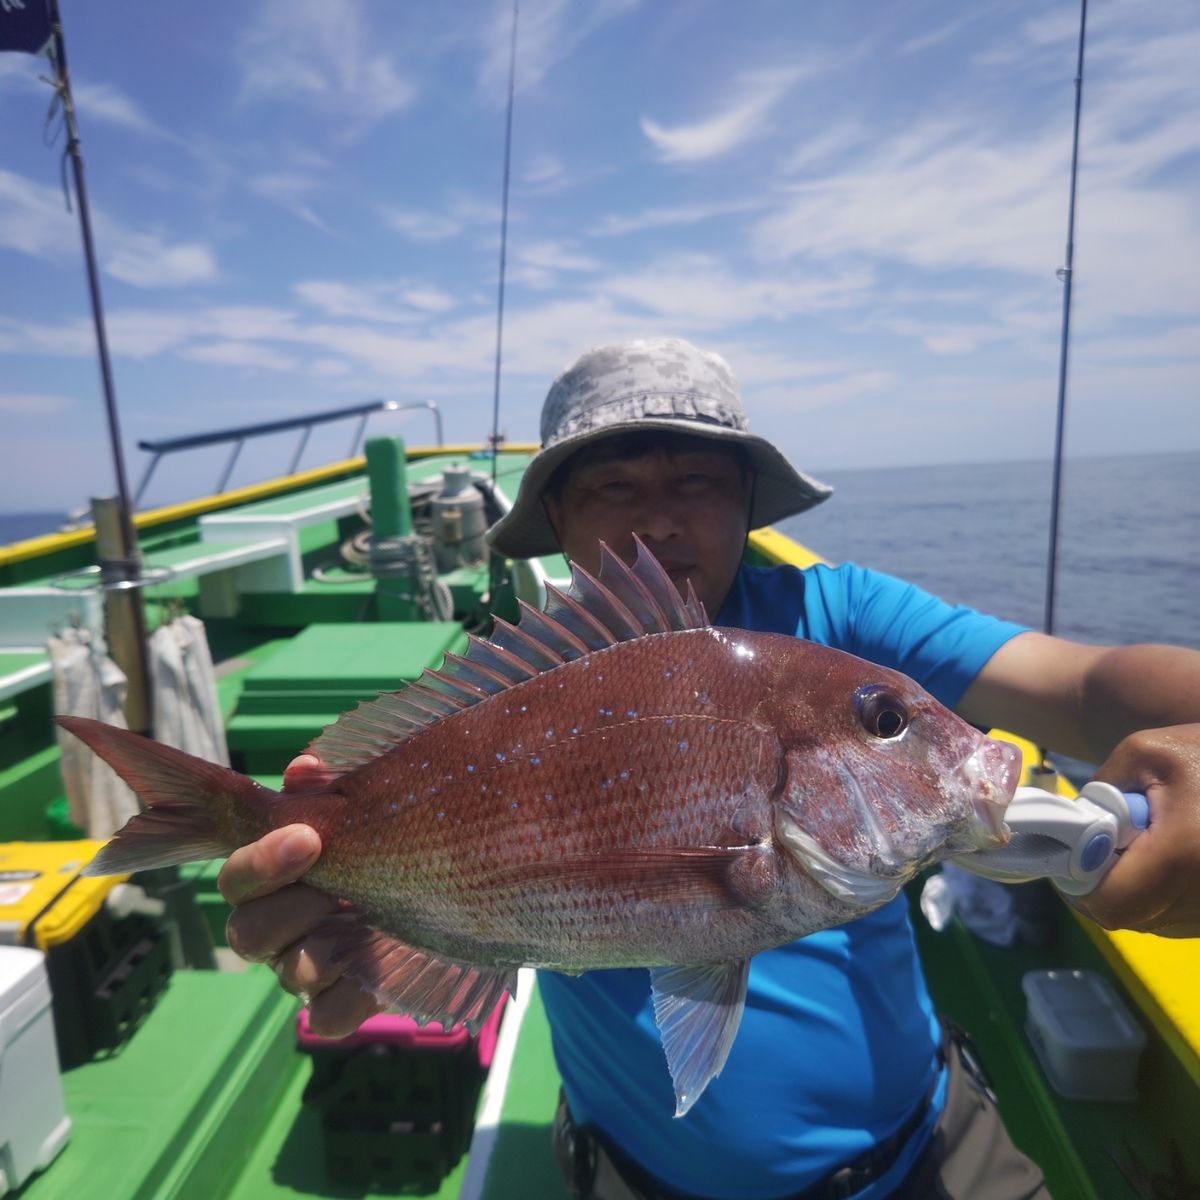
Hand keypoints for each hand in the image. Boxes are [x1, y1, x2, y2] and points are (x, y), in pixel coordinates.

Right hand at [218, 754, 381, 1035]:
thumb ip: (330, 786)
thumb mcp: (366, 805)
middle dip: (291, 905)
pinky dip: (348, 997)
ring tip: (364, 916)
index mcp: (275, 880)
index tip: (308, 836)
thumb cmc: (392, 837)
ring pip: (288, 972)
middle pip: (246, 932)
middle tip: (335, 884)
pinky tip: (377, 963)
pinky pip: (328, 1016)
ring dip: (322, 945)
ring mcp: (310, 970)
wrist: (451, 888)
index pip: (236, 879)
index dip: (260, 861)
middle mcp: (282, 929)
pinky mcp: (346, 1003)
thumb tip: (304, 769)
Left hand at [1068, 724, 1199, 936]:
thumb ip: (1100, 792)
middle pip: (1128, 916)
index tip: (1079, 853)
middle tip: (1110, 847)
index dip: (1082, 883)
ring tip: (1148, 847)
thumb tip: (1076, 828)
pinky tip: (1172, 859)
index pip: (1110, 902)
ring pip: (1153, 922)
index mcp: (1182, 855)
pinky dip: (1163, 894)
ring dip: (1137, 891)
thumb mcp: (1143, 754)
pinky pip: (1179, 918)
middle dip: (1107, 884)